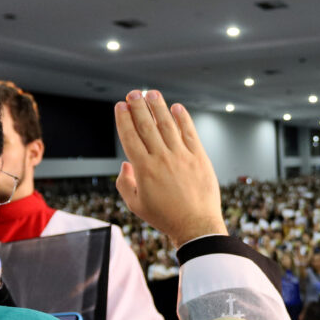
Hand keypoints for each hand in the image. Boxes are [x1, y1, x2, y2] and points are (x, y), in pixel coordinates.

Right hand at [115, 91, 225, 247]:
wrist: (196, 226)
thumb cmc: (165, 217)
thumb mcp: (136, 205)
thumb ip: (125, 183)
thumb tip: (125, 164)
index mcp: (144, 169)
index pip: (130, 136)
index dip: (124, 119)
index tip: (120, 106)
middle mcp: (162, 158)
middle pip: (147, 125)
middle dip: (138, 106)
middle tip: (133, 93)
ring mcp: (182, 156)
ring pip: (167, 125)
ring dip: (159, 107)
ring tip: (152, 93)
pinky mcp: (199, 158)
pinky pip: (190, 133)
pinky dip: (183, 119)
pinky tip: (177, 108)